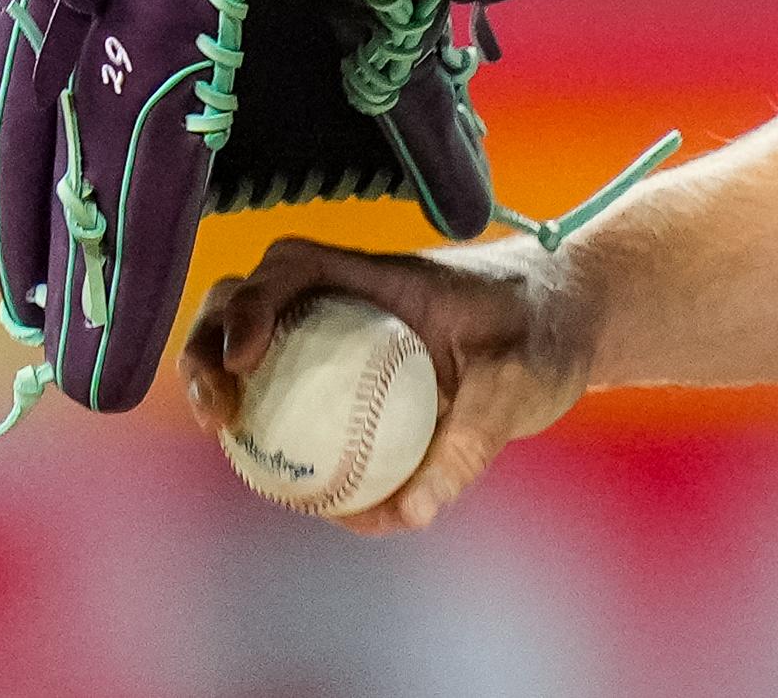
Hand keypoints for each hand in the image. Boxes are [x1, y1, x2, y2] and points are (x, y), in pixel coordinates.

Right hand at [183, 232, 597, 533]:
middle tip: (217, 416)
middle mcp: (345, 299)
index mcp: (378, 276)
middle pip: (244, 303)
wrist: (573, 320)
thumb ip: (472, 438)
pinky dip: (283, 443)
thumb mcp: (523, 378)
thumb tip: (413, 511)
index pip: (291, 266)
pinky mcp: (351, 379)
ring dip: (221, 392)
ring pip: (256, 354)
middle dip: (204, 351)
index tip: (242, 359)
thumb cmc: (548, 328)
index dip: (248, 304)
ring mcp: (340, 337)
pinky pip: (299, 409)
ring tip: (232, 447)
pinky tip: (303, 496)